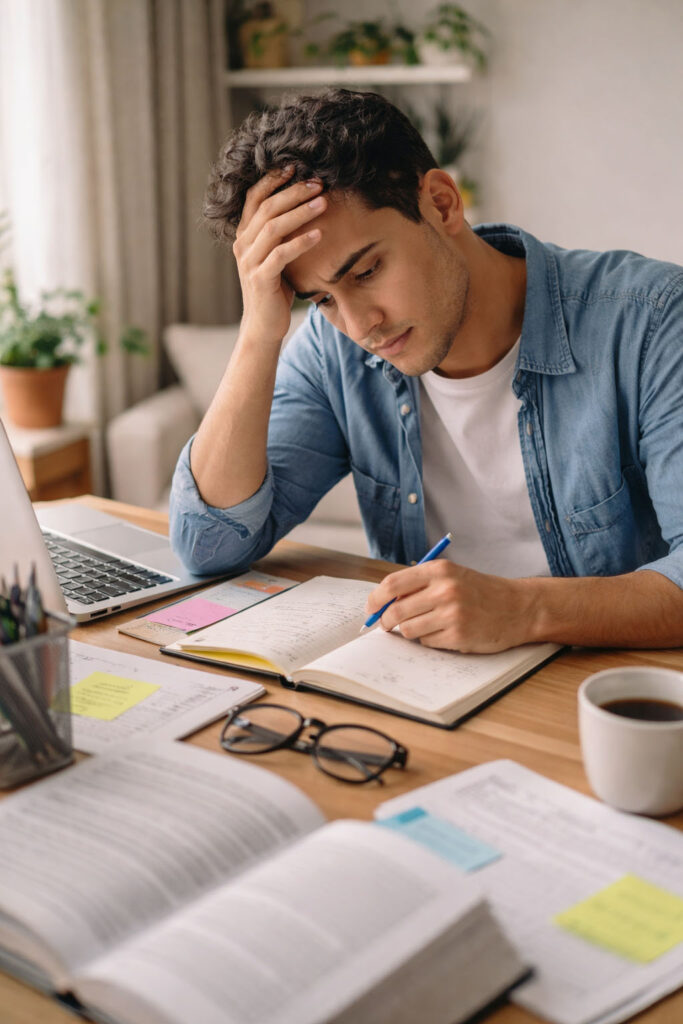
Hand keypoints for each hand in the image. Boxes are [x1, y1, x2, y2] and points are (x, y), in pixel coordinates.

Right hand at [232, 167, 325, 345]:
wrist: (264, 326)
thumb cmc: (275, 289)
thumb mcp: (276, 256)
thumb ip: (281, 234)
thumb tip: (307, 206)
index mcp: (244, 235)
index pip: (254, 197)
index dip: (273, 179)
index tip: (295, 166)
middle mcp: (242, 245)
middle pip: (266, 207)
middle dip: (294, 192)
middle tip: (319, 183)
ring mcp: (249, 262)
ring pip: (273, 227)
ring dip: (300, 212)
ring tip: (324, 202)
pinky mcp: (260, 279)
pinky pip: (281, 254)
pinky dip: (301, 242)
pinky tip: (319, 234)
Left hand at [365, 560, 534, 652]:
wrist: (518, 607)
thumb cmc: (481, 591)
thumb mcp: (451, 576)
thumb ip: (419, 584)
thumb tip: (382, 603)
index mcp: (439, 570)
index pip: (392, 584)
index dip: (375, 599)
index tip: (370, 609)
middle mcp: (444, 590)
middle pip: (395, 611)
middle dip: (386, 621)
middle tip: (386, 625)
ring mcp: (452, 614)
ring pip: (408, 630)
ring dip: (411, 631)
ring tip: (427, 625)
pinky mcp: (458, 635)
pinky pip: (426, 642)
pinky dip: (430, 640)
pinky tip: (445, 633)